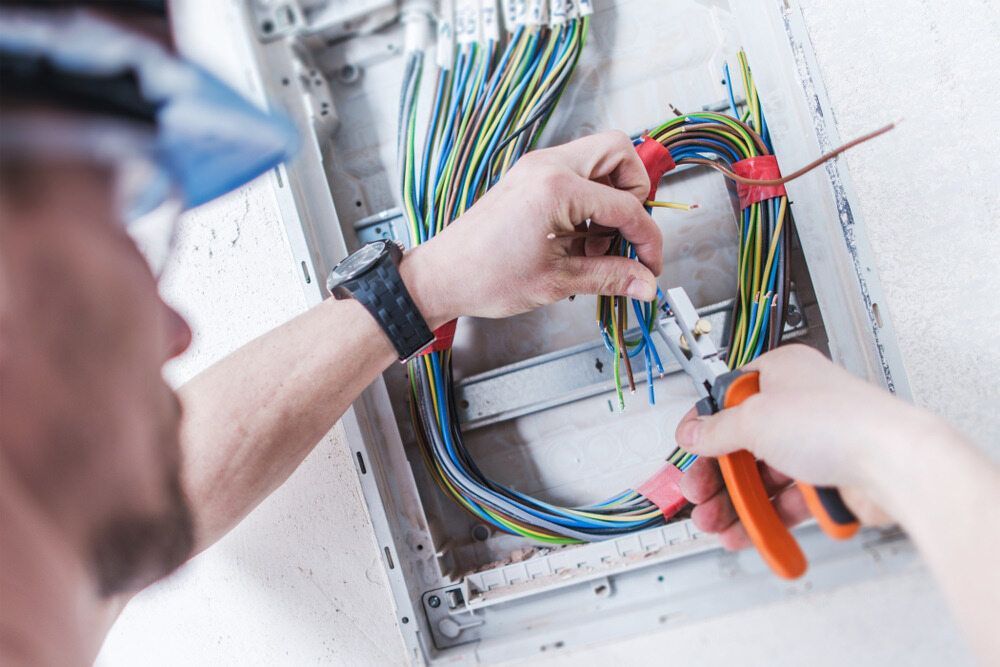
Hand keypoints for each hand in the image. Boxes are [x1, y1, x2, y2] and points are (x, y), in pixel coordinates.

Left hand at [401, 131, 661, 323]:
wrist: (442, 276)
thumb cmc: (484, 276)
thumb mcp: (557, 281)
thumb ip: (609, 277)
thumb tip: (645, 283)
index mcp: (557, 187)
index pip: (627, 205)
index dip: (647, 239)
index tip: (650, 265)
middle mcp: (547, 166)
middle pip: (619, 153)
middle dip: (634, 194)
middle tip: (626, 235)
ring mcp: (536, 168)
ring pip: (599, 160)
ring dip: (610, 199)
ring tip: (596, 246)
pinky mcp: (529, 177)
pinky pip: (576, 175)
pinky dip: (588, 202)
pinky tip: (578, 241)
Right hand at [674, 344, 935, 549]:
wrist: (895, 464)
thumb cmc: (840, 422)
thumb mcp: (755, 419)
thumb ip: (716, 429)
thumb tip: (693, 432)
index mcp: (782, 373)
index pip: (729, 398)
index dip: (705, 425)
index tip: (687, 449)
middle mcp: (800, 406)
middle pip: (743, 443)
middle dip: (716, 474)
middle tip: (697, 495)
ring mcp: (817, 444)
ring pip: (764, 476)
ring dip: (735, 502)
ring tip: (716, 523)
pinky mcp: (830, 481)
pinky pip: (787, 501)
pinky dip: (765, 518)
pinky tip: (747, 532)